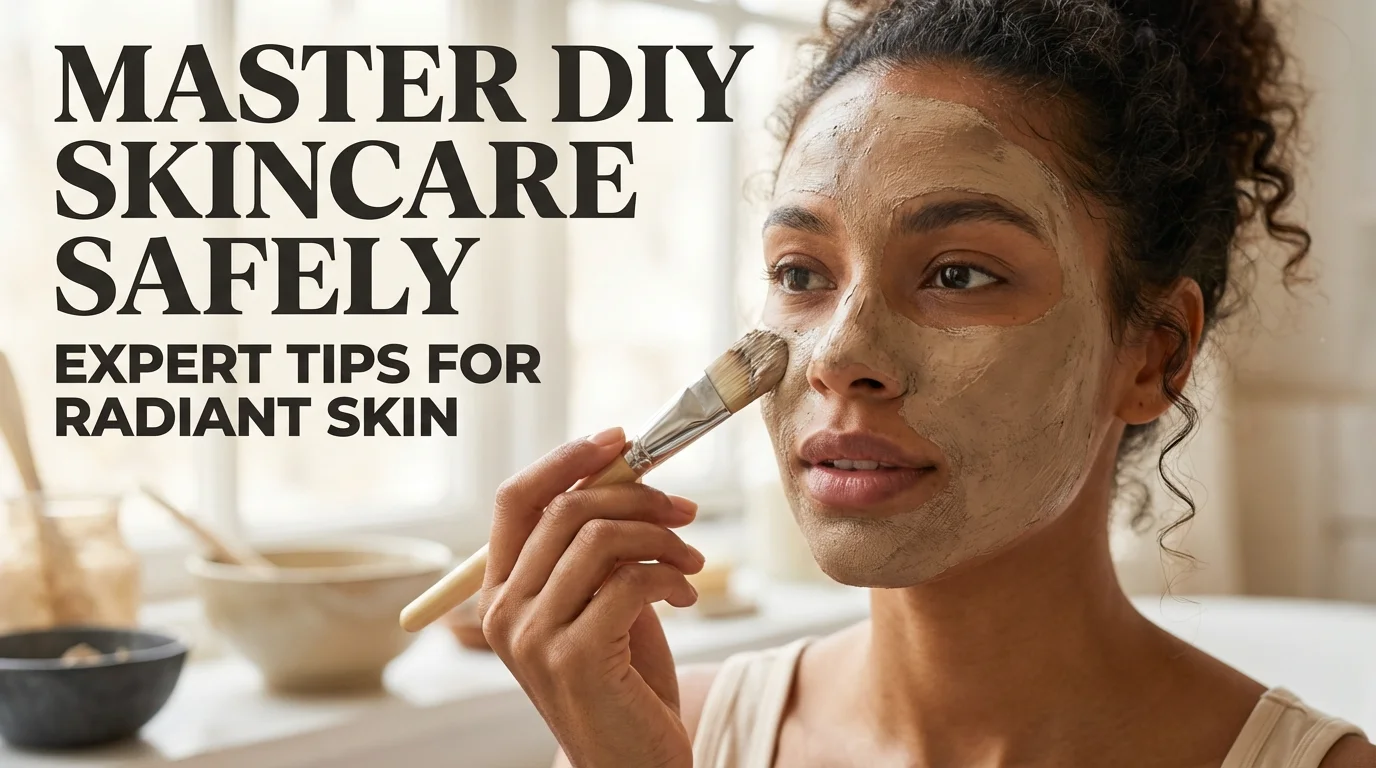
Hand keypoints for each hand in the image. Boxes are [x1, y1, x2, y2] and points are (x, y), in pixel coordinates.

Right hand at [479, 427, 702, 767]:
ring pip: (600, 538)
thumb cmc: (624, 681)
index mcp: (499, 593)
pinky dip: (669, 576)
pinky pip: (629, 580)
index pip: (514, 499)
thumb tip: (631, 469)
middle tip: (686, 509)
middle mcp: (503, 613)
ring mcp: (533, 637)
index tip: (619, 439)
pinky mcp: (575, 657)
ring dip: (661, 538)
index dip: (565, 459)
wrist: (633, 765)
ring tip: (692, 561)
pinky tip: (684, 596)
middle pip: (564, 510)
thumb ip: (599, 548)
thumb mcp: (603, 603)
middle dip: (637, 496)